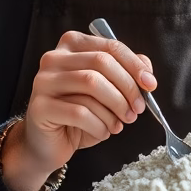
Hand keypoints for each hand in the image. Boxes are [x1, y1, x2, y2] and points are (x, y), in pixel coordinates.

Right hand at [1, 30, 155, 190]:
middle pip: (102, 62)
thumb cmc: (79, 116)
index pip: (110, 47)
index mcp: (72, 46)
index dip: (134, 65)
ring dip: (114, 108)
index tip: (150, 84)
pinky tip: (102, 132)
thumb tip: (146, 70)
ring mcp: (44, 81)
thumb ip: (126, 74)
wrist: (47, 144)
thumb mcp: (107, 92)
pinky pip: (79, 112)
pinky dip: (99, 125)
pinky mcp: (40, 107)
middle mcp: (54, 58)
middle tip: (137, 110)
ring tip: (119, 124)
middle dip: (127, 88)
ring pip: (91, 84)